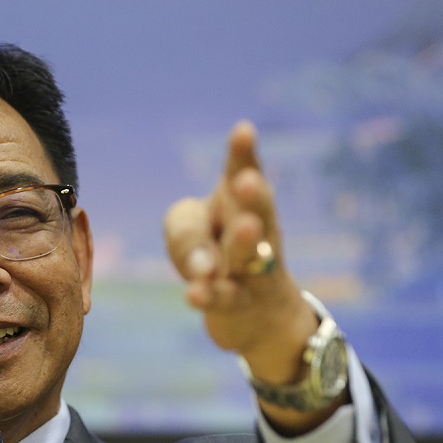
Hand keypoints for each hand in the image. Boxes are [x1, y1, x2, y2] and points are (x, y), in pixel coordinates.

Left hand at [165, 121, 342, 431]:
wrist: (255, 312)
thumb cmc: (214, 253)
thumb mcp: (190, 232)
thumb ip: (186, 237)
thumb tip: (202, 268)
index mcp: (237, 201)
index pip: (240, 172)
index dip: (242, 154)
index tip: (243, 130)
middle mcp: (253, 229)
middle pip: (255, 208)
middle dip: (252, 194)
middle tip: (247, 180)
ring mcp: (251, 268)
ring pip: (247, 252)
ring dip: (243, 240)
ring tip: (244, 227)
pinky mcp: (240, 303)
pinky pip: (224, 297)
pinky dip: (209, 295)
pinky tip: (194, 294)